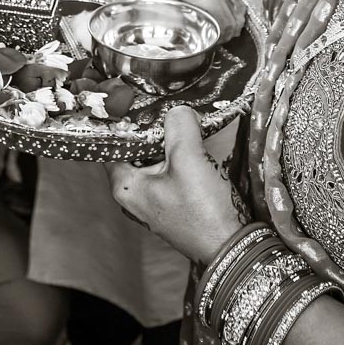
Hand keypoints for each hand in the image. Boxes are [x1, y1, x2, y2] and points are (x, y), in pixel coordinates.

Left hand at [109, 106, 242, 264]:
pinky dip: (179, 157)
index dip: (122, 119)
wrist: (231, 246)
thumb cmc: (202, 210)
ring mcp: (154, 202)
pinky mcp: (173, 205)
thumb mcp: (189, 159)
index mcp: (124, 186)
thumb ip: (178, 126)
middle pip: (135, 150)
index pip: (112, 143)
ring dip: (168, 143)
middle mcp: (133, 196)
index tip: (135, 98)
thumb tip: (177, 110)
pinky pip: (170, 172)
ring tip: (183, 121)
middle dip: (151, 128)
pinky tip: (195, 145)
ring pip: (155, 160)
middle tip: (165, 106)